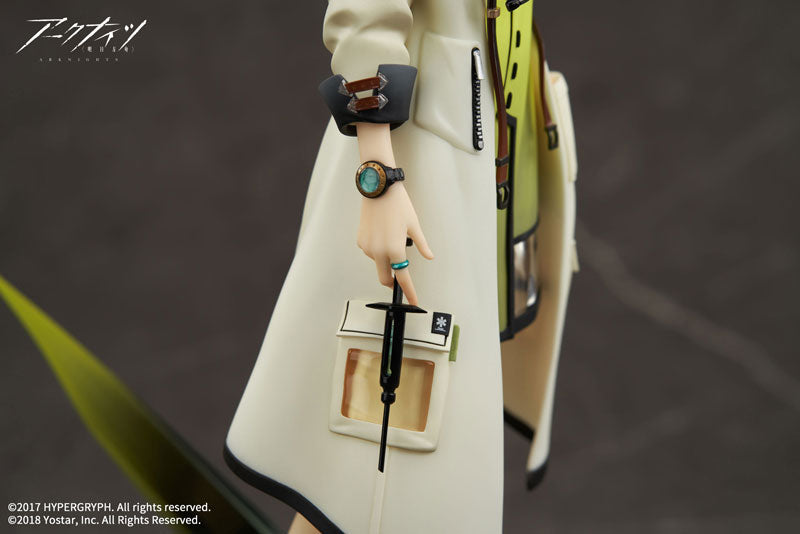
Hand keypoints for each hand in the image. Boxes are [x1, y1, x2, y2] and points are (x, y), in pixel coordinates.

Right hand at [357, 182, 432, 305]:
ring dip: (385, 259)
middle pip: (384, 278)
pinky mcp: (360, 241)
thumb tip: (429, 256)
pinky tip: (382, 234)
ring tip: (392, 237)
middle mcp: (379, 252)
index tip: (413, 301)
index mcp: (395, 249)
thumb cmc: (398, 205)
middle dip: (392, 282)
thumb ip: (421, 245)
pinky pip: (371, 252)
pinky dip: (378, 249)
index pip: (403, 277)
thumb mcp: (414, 226)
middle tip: (399, 278)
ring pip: (378, 263)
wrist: (378, 189)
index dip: (409, 291)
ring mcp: (367, 248)